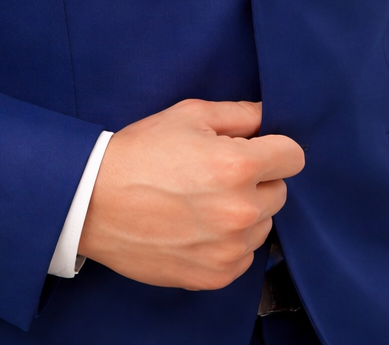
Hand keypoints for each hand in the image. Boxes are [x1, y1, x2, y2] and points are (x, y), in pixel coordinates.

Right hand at [77, 99, 303, 289]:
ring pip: (263, 225)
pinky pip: (244, 256)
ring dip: (245, 213)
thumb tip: (267, 116)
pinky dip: (230, 243)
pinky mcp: (214, 275)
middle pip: (279, 192)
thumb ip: (238, 114)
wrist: (94, 202)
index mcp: (237, 166)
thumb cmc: (140, 153)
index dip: (275, 148)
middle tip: (219, 174)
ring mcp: (229, 249)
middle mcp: (240, 211)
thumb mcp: (188, 115)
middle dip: (258, 180)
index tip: (258, 149)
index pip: (293, 157)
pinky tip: (198, 226)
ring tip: (204, 201)